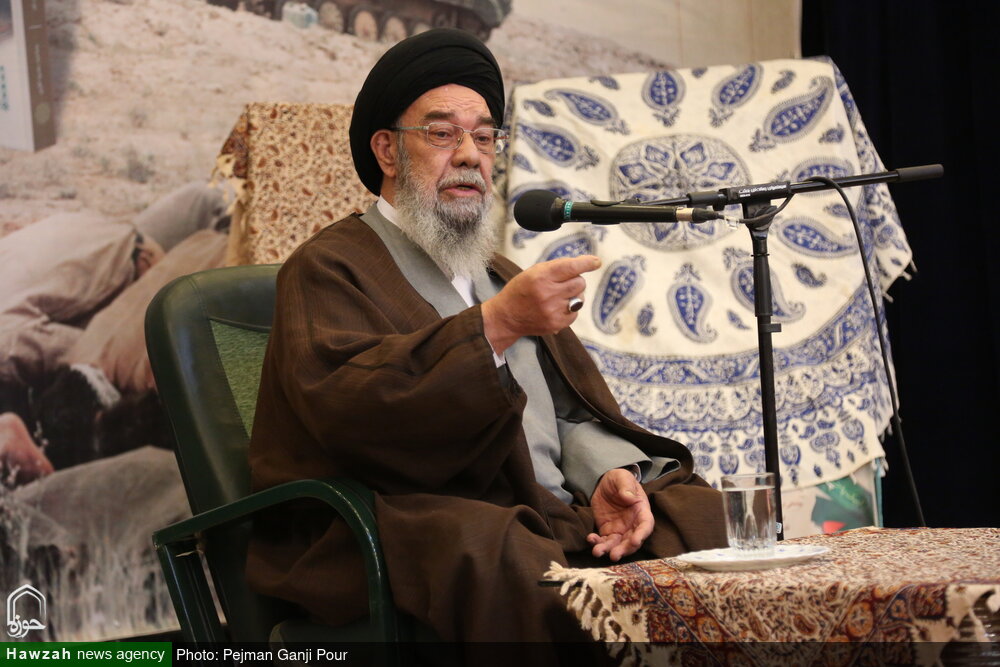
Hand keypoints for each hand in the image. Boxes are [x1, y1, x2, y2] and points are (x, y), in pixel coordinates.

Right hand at [481, 255, 599, 353]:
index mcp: (541, 277)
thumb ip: (556, 268)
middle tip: (563, 284)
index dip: (586, 263)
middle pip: (579, 283)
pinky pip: (576, 313)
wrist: (507, 317)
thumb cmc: (521, 291)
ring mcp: (553, 310)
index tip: (596, 262)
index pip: (571, 267)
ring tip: (558, 297)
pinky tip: (556, 308)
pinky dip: (570, 309)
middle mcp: (548, 293)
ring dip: (573, 295)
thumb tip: (582, 264)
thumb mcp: (533, 272)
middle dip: (575, 281)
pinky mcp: (557, 324)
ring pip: (580, 298)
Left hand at [587, 468, 652, 561]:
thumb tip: (628, 497)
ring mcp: (620, 529)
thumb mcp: (623, 477)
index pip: (645, 526)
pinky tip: (590, 539)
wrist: (605, 483)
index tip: (635, 541)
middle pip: (631, 541)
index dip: (642, 534)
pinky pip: (603, 540)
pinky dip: (597, 542)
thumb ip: (626, 486)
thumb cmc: (619, 479)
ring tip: (597, 552)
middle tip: (614, 555)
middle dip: (624, 550)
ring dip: (608, 550)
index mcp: (641, 511)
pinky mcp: (607, 531)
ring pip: (616, 544)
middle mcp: (632, 524)